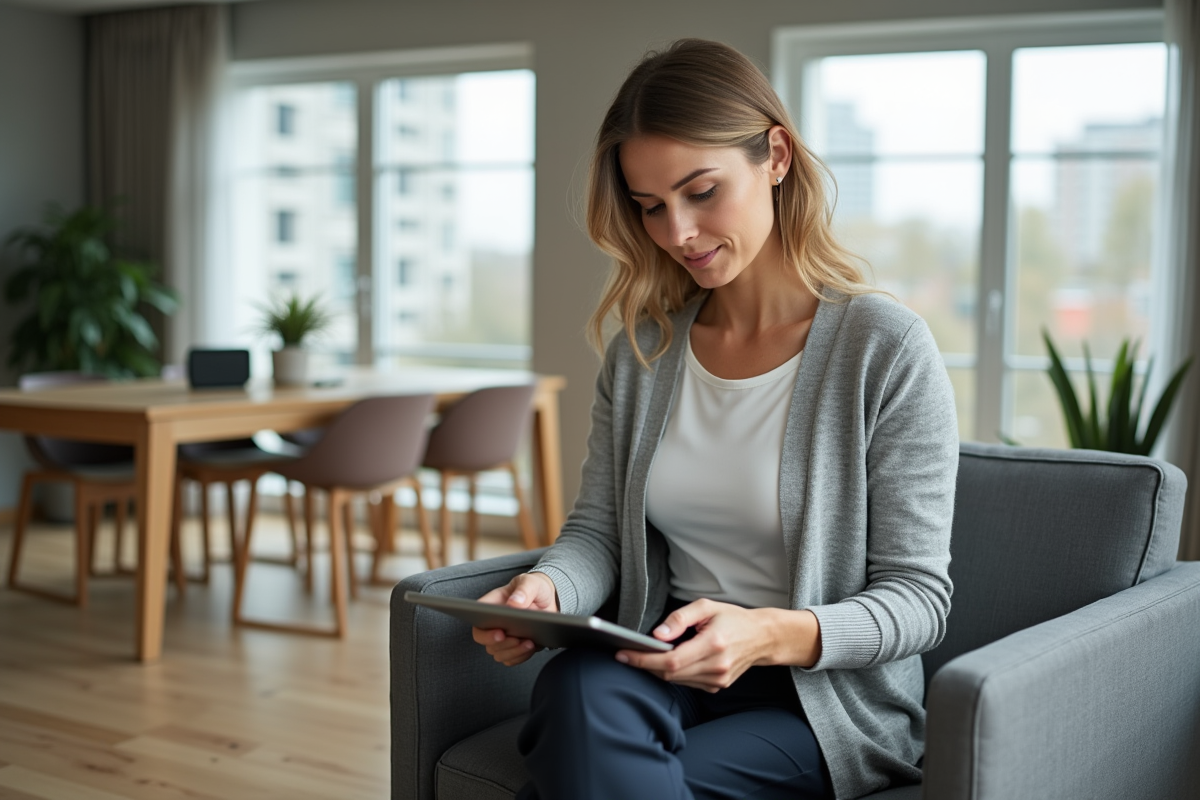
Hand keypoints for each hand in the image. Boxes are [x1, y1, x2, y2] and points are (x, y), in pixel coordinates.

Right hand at [472, 572, 559, 666]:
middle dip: (503, 645)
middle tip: (518, 639)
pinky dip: (521, 657)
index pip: (478, 624)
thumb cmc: (533, 587)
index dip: (485, 634)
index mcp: (491, 607)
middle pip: (487, 644)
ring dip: (513, 652)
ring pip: (499, 654)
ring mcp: (504, 637)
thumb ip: (523, 590)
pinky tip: (532, 647)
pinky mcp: (515, 647)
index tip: (500, 633)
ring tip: (529, 643)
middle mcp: (494, 624)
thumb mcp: (530, 582)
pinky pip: (512, 659)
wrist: (549, 599)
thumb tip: (514, 603)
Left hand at [615, 599, 820, 691]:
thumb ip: (679, 618)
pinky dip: (674, 673)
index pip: (671, 660)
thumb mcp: (706, 607)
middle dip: (645, 664)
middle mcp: (716, 667)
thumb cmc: (732, 618)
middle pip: (670, 674)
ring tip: (645, 655)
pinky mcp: (717, 687)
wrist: (762, 638)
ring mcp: (718, 680)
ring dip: (658, 670)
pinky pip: (687, 683)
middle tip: (626, 653)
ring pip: (676, 681)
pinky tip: (669, 661)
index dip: (644, 660)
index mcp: (713, 645)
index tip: (623, 654)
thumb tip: (656, 634)